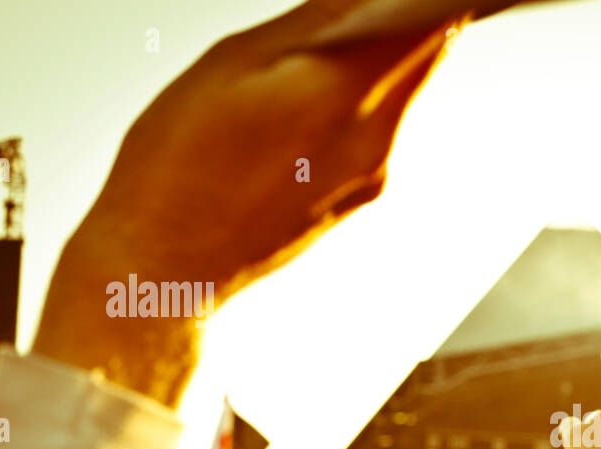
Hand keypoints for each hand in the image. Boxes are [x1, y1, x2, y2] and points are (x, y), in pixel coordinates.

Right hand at [32, 0, 462, 404]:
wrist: (168, 269)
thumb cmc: (177, 171)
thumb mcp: (232, 61)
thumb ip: (314, 22)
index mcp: (345, 92)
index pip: (432, 21)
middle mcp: (376, 138)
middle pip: (423, 52)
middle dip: (403, 15)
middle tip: (368, 3)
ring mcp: (374, 172)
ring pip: (399, 88)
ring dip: (378, 53)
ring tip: (325, 42)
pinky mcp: (362, 193)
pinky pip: (378, 125)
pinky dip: (361, 95)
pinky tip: (311, 94)